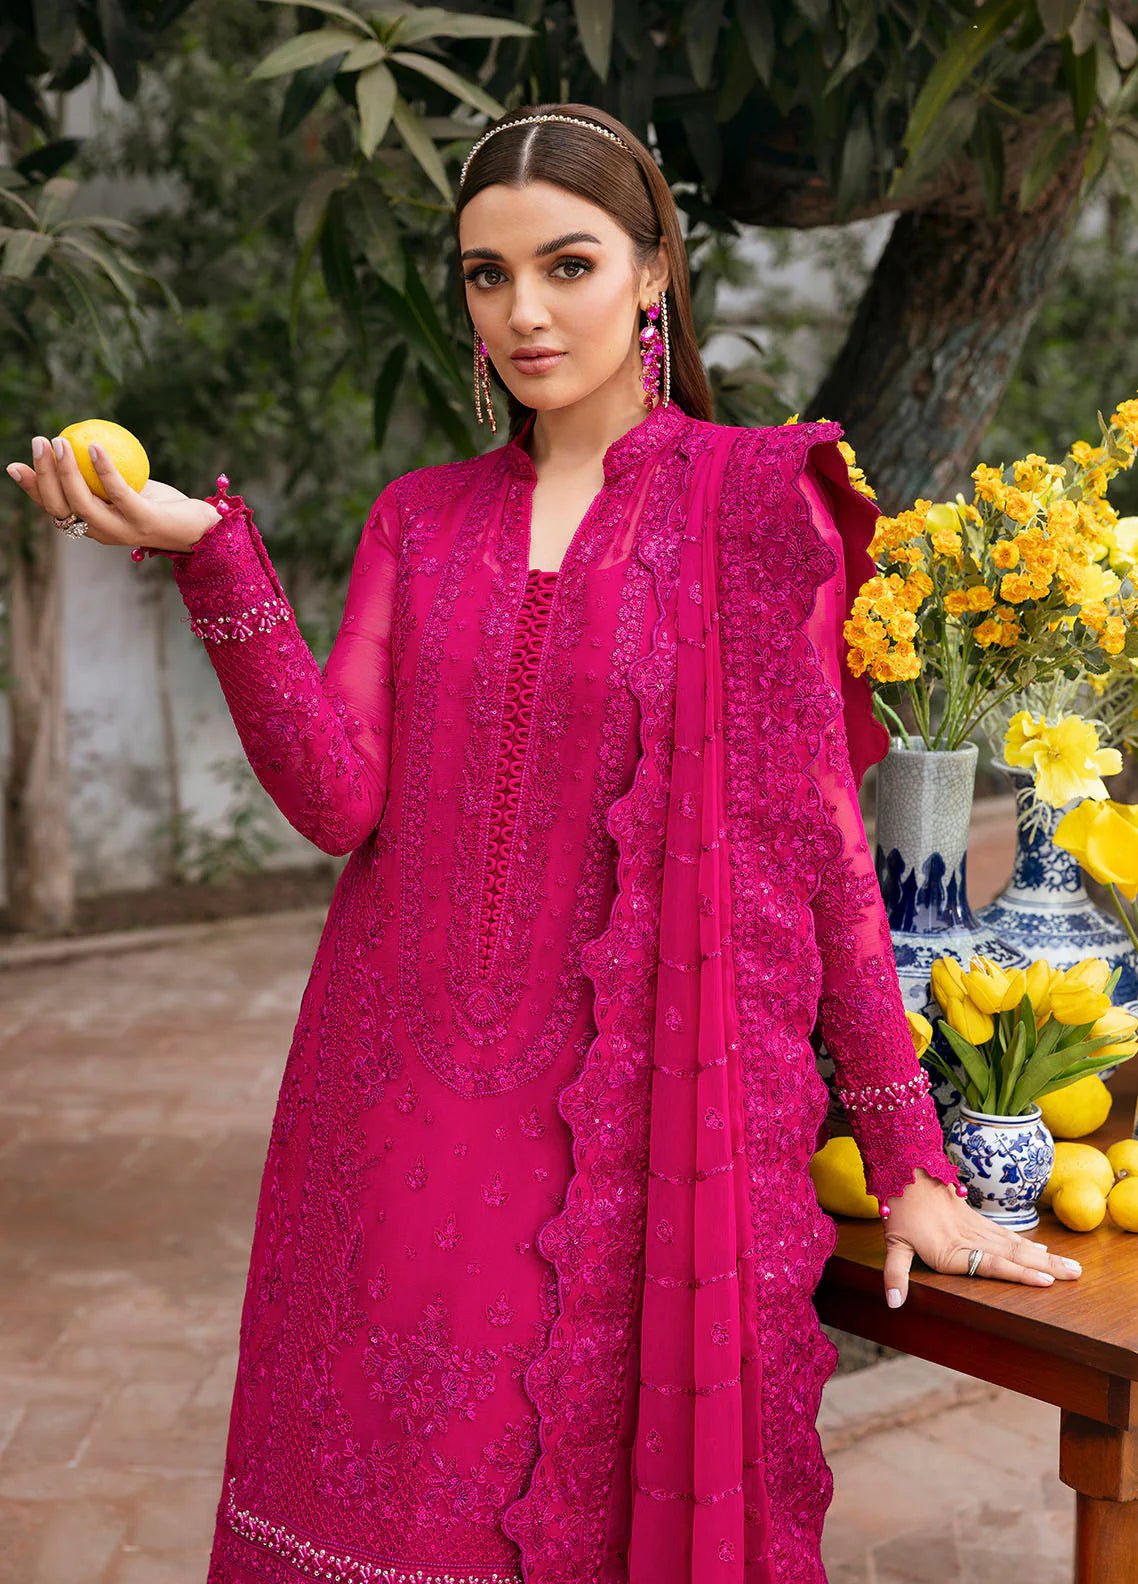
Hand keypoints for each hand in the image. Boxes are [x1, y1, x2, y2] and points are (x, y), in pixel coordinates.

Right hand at [5, 433, 219, 551]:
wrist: (197, 527)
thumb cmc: (157, 503)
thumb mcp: (125, 488)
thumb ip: (100, 477)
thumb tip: (78, 442)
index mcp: (89, 525)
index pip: (53, 508)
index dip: (32, 488)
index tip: (14, 465)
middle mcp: (99, 532)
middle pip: (60, 506)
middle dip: (44, 475)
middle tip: (40, 442)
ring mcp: (120, 530)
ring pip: (82, 502)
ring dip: (67, 471)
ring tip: (61, 442)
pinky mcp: (142, 521)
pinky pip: (117, 492)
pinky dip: (104, 469)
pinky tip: (95, 446)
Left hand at [880, 1168, 1082, 1306]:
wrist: (905, 1170)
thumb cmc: (899, 1211)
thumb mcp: (893, 1244)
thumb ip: (896, 1275)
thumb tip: (892, 1303)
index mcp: (952, 1253)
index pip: (992, 1266)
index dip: (1019, 1273)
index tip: (1046, 1280)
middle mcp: (970, 1241)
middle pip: (1013, 1256)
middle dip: (1046, 1267)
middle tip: (1075, 1275)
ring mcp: (976, 1229)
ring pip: (1016, 1245)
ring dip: (1044, 1257)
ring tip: (1071, 1267)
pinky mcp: (977, 1219)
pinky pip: (1007, 1235)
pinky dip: (1027, 1245)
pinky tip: (1044, 1252)